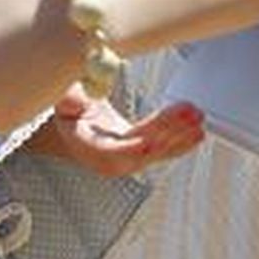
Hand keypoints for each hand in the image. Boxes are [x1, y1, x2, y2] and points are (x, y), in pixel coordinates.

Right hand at [24, 85, 204, 175]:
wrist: (79, 124)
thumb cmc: (71, 111)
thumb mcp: (61, 99)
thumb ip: (68, 98)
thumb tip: (76, 99)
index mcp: (87, 146)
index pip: (111, 151)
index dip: (131, 146)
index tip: (150, 137)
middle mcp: (110, 159)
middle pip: (141, 150)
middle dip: (166, 132)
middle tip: (188, 112)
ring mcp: (129, 160)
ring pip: (157, 152)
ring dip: (180, 135)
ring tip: (197, 116)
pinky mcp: (144, 156)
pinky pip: (165, 152)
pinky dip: (182, 142)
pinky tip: (197, 133)